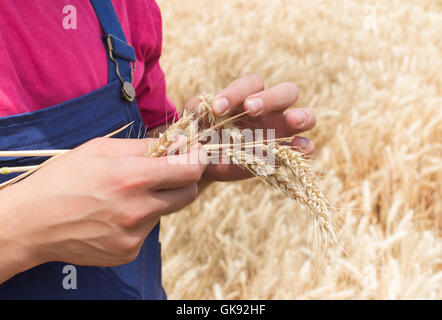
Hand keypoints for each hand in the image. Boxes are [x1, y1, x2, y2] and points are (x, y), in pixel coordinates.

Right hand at [0, 137, 206, 282]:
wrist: (33, 222)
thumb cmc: (64, 178)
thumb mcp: (101, 149)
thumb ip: (145, 147)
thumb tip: (178, 144)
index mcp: (132, 178)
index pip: (189, 172)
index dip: (198, 161)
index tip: (196, 155)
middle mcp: (138, 210)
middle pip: (188, 194)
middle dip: (184, 180)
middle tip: (167, 172)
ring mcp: (134, 235)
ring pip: (166, 211)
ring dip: (158, 199)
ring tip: (127, 194)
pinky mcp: (128, 252)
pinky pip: (148, 230)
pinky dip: (141, 219)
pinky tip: (116, 214)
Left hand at [184, 74, 315, 182]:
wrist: (204, 161)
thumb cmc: (200, 132)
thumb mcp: (194, 117)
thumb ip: (198, 107)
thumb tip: (205, 105)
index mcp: (248, 95)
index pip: (252, 84)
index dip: (235, 92)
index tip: (217, 108)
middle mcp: (270, 109)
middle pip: (286, 92)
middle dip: (271, 98)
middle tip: (250, 109)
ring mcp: (281, 131)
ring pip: (306, 114)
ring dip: (302, 115)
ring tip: (291, 120)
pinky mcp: (284, 153)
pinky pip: (305, 147)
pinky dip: (305, 146)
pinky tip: (297, 147)